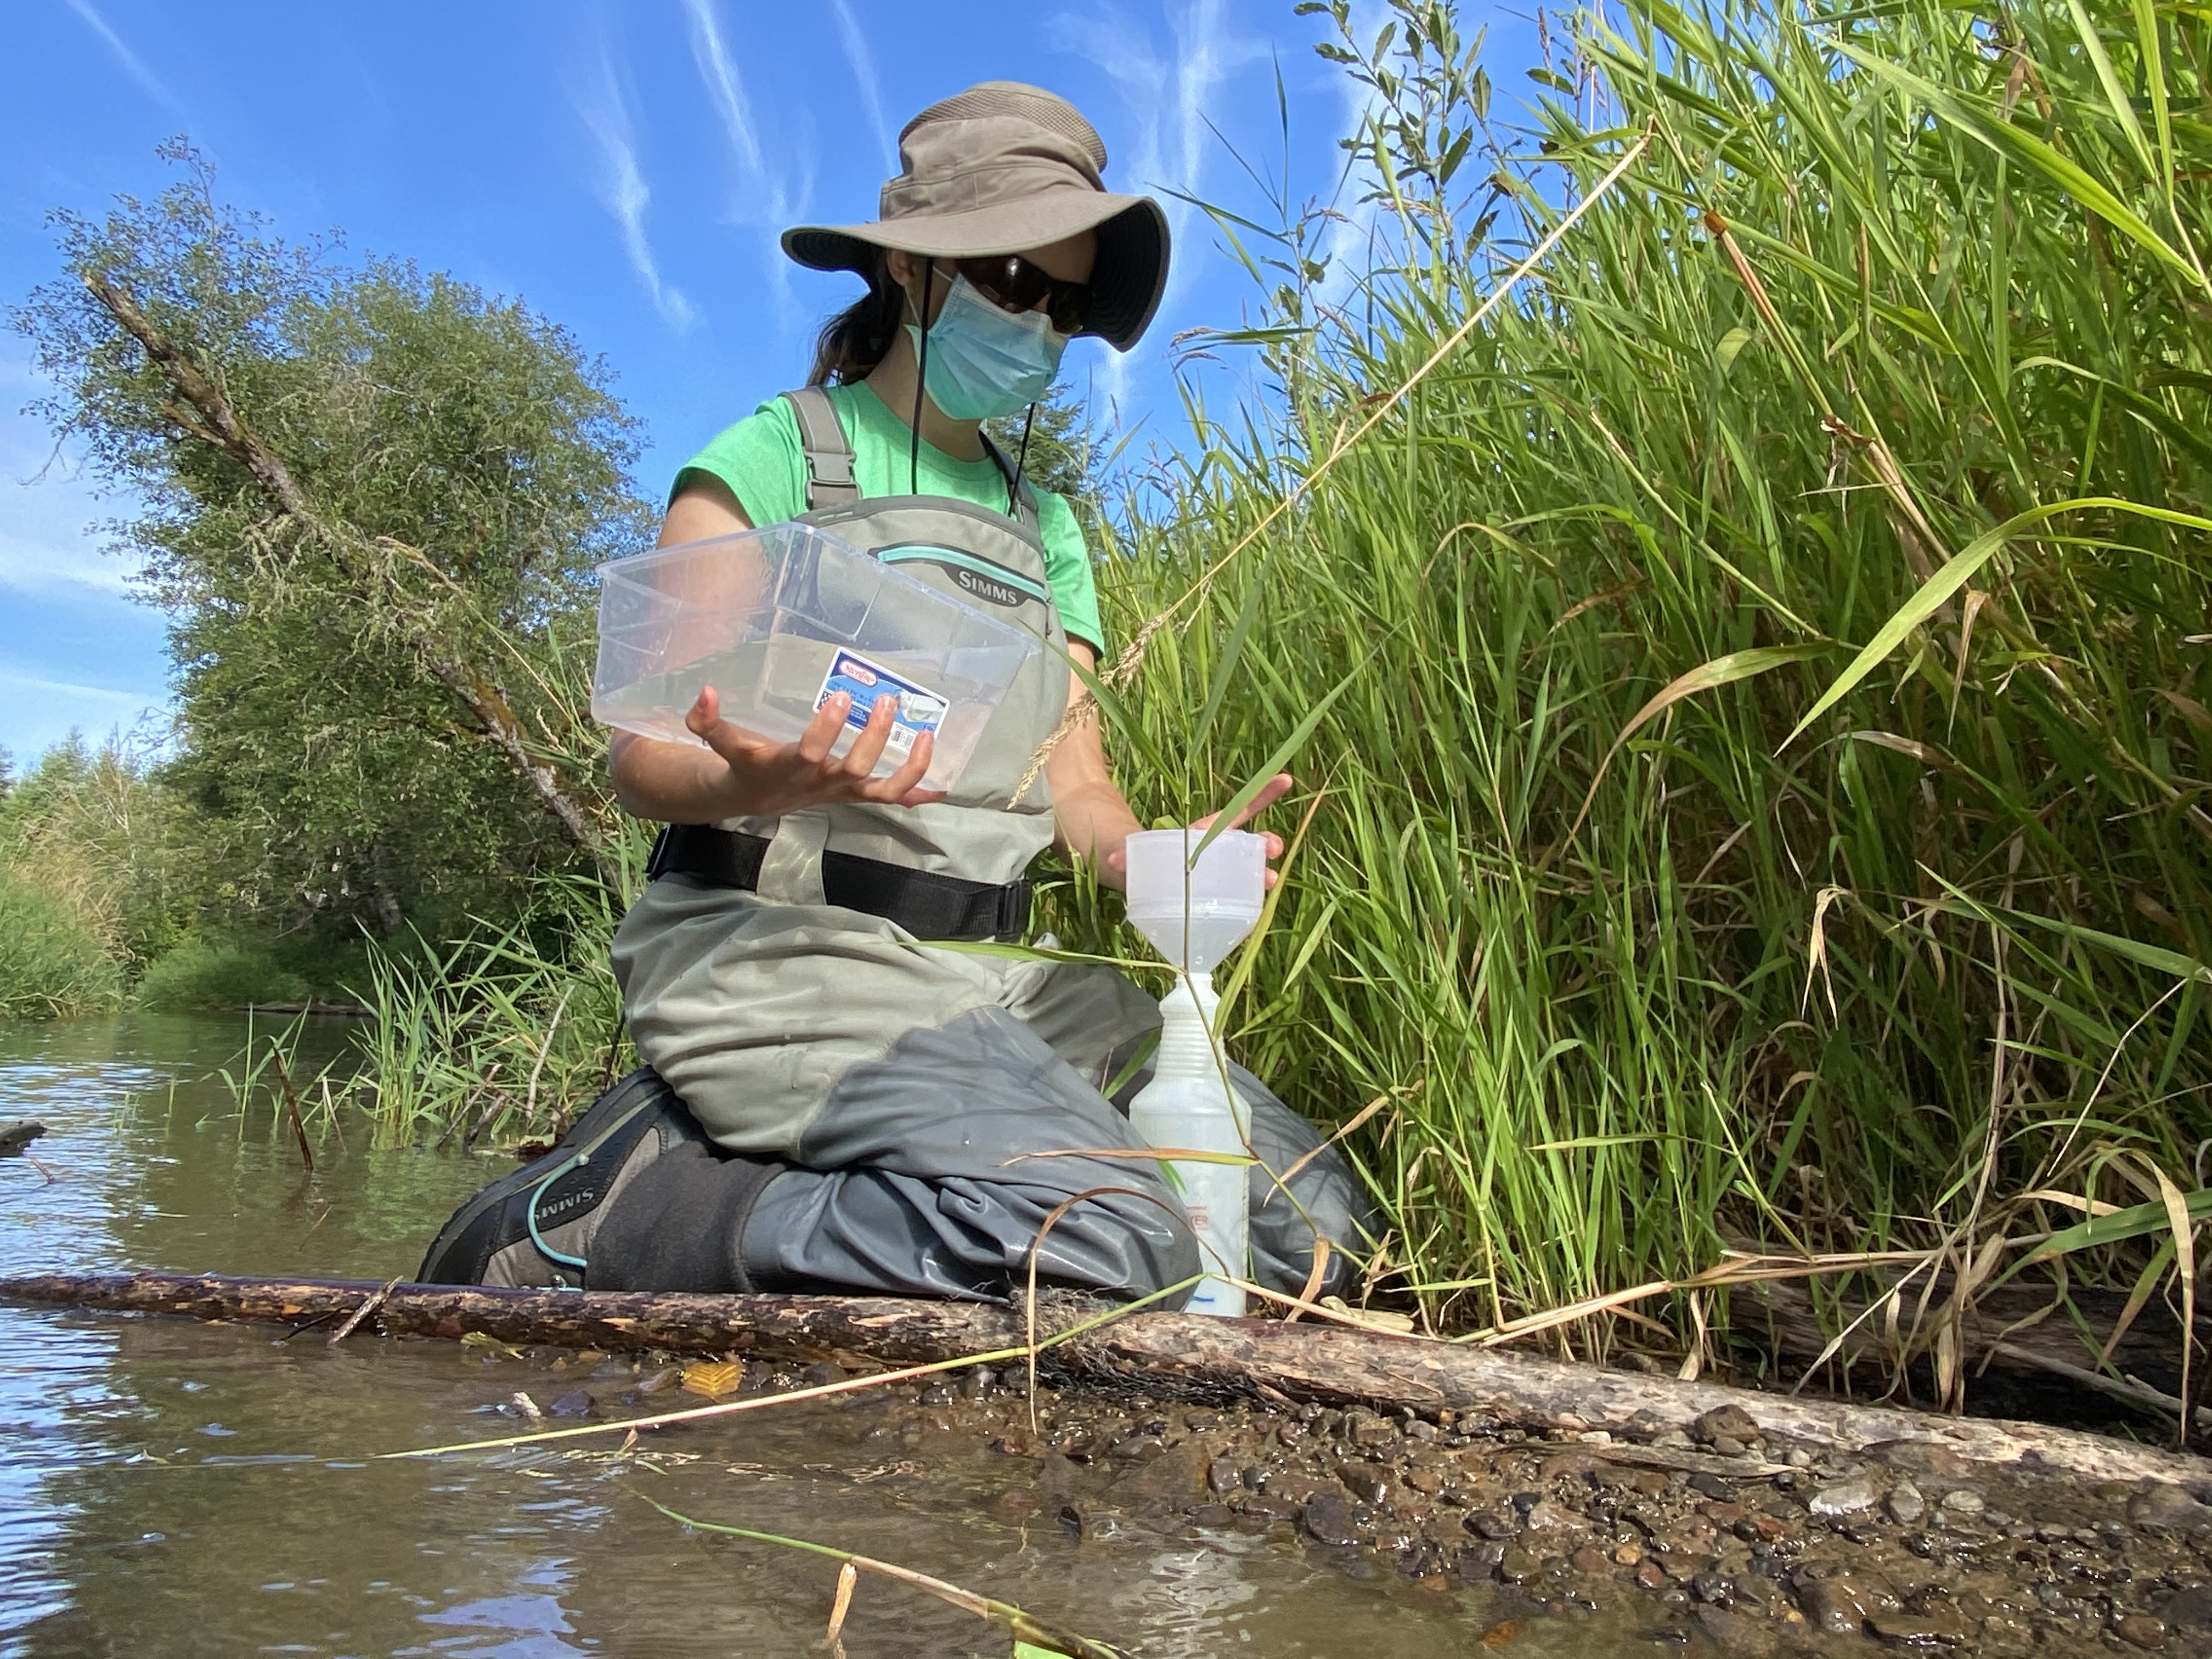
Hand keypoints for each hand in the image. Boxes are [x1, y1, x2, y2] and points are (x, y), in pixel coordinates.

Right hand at [682, 684, 947, 818]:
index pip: (811, 752)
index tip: (839, 697)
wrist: (758, 799)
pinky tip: (943, 787)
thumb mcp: (725, 743)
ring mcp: (844, 792)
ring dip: (911, 768)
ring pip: (883, 790)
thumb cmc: (747, 764)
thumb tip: (704, 691)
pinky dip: (918, 794)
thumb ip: (708, 722)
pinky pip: (892, 800)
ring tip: (928, 736)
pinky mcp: (858, 795)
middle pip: (856, 768)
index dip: (826, 729)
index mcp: (791, 766)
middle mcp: (822, 783)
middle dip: (875, 738)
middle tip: (888, 701)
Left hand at [1103, 772, 1294, 889]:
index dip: (1261, 795)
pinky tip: (1256, 912)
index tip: (1286, 780)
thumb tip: (1114, 858)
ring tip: (1270, 881)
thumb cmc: (1141, 855)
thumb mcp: (1133, 848)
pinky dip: (1247, 905)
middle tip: (1274, 848)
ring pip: (1247, 872)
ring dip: (1262, 875)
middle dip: (1266, 843)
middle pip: (1249, 844)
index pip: (1237, 812)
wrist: (1133, 878)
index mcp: (1204, 833)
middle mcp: (1216, 852)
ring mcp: (1217, 876)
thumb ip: (1126, 853)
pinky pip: (1236, 900)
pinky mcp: (1213, 899)